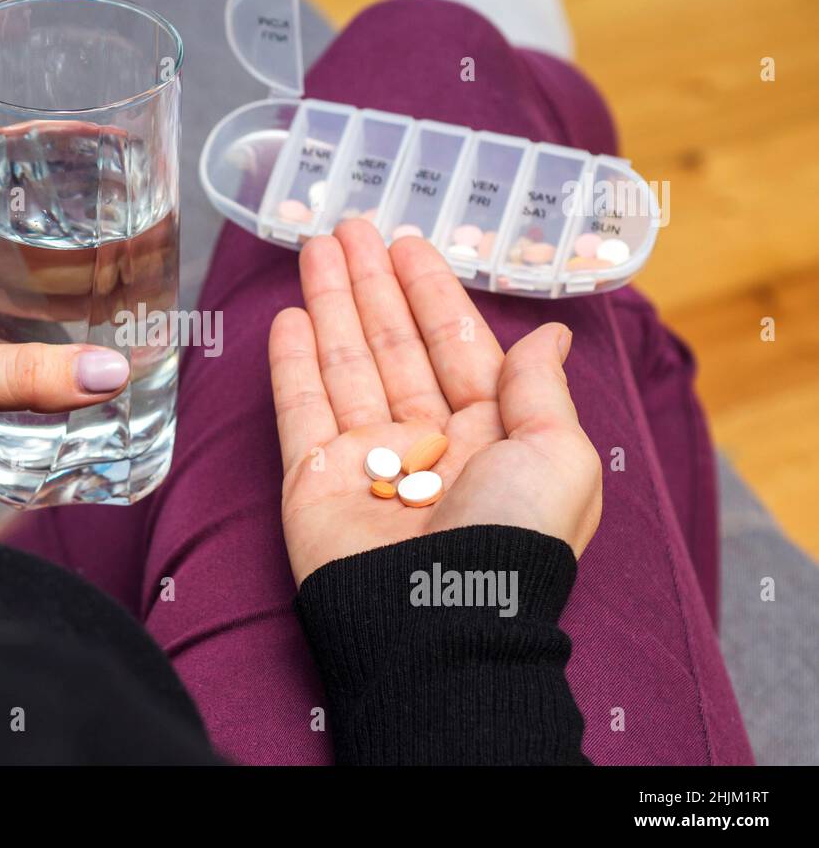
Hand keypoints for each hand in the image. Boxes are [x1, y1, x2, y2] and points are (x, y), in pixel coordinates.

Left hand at [0, 148, 129, 492]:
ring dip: (53, 256)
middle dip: (51, 200)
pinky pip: (8, 311)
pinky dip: (47, 309)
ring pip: (4, 259)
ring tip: (120, 244)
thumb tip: (107, 372)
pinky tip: (93, 311)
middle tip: (117, 194)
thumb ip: (20, 375)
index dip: (18, 142)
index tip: (79, 136)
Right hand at [268, 219, 601, 585]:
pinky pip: (302, 411)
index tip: (409, 244)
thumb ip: (542, 389)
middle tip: (349, 226)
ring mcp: (367, 460)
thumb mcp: (559, 456)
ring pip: (344, 364)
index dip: (433, 292)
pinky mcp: (315, 481)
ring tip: (314, 247)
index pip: (455, 345)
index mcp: (492, 436)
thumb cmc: (511, 539)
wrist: (438, 620)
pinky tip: (289, 317)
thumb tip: (551, 335)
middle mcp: (428, 442)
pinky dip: (293, 364)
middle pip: (393, 344)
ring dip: (329, 304)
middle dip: (372, 285)